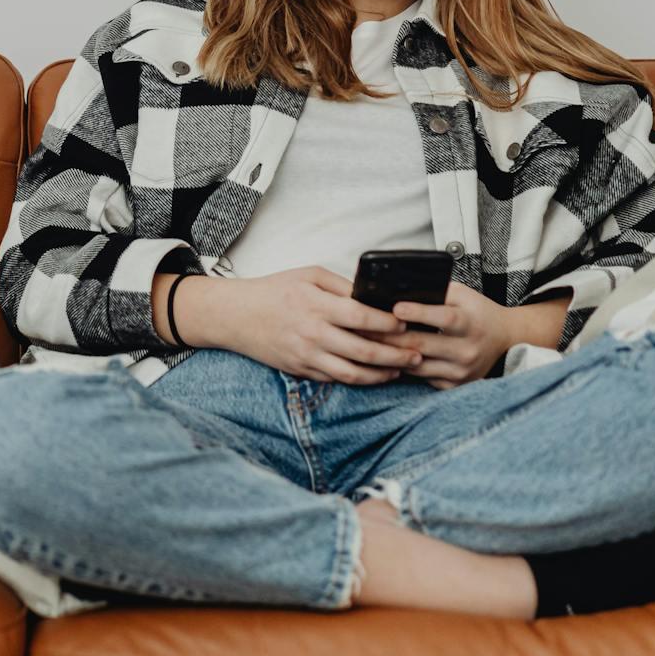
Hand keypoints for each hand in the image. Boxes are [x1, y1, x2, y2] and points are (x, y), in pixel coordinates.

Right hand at [214, 266, 422, 385]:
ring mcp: (307, 356)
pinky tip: (375, 375)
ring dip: (383, 374)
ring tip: (402, 369)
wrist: (236, 316)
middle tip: (418, 353)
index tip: (407, 324)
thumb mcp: (308, 275)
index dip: (390, 324)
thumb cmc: (273, 291)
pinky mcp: (302, 370)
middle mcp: (314, 334)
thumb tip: (373, 297)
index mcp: (317, 306)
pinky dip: (360, 380)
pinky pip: (337, 380)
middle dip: (397, 355)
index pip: (363, 318)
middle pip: (365, 351)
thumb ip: (342, 286)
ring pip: (354, 374)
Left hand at [369, 283, 512, 389]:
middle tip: (362, 328)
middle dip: (389, 336)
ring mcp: (461, 371)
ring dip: (389, 355)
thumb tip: (399, 288)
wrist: (506, 340)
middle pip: (422, 344)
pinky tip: (384, 360)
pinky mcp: (454, 385)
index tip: (395, 308)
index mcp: (470, 322)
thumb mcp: (462, 295)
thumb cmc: (477, 312)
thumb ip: (436, 291)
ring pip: (416, 365)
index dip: (419, 313)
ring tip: (365, 344)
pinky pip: (421, 379)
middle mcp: (467, 349)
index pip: (444, 318)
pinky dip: (401, 368)